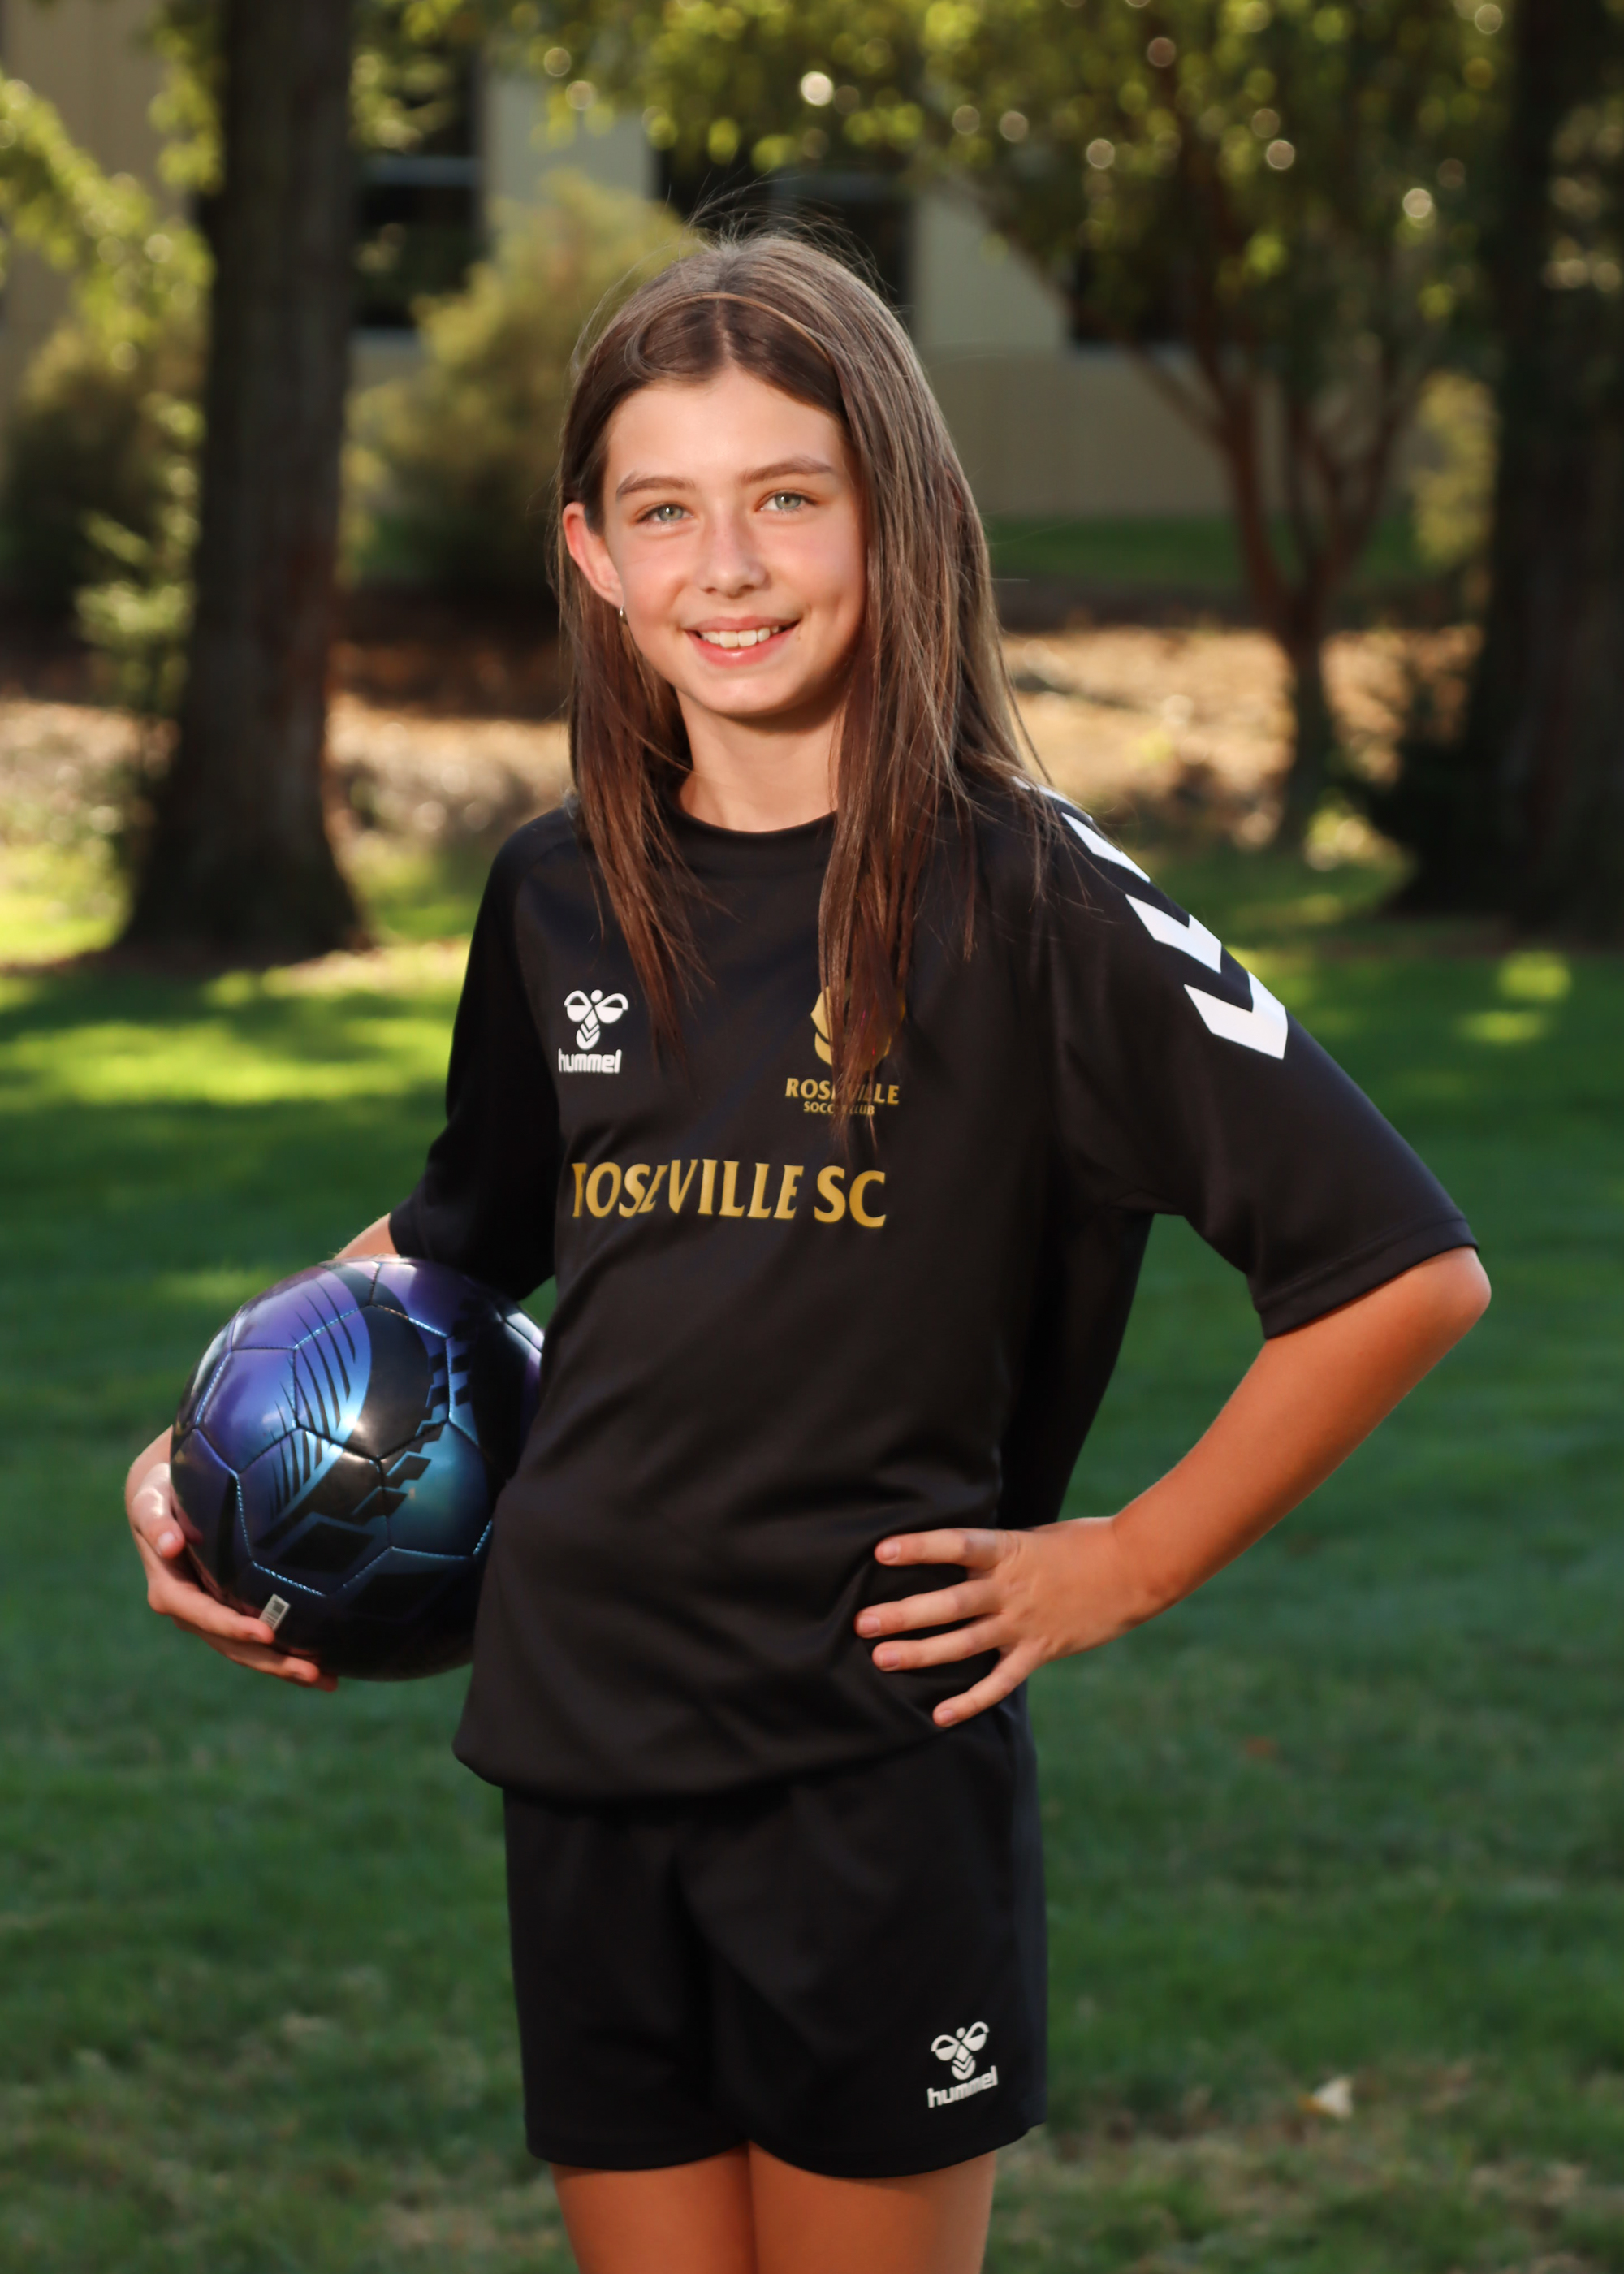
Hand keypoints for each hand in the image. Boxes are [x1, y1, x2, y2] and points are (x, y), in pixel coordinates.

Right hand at [126, 1436, 336, 1690]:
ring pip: (250, 1651)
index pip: (204, 1616)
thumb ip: (156, 1521)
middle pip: (233, 1646)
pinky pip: (261, 1639)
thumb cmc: (161, 1497)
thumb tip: (168, 1543)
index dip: (233, 1627)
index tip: (266, 1632)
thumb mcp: (151, 1503)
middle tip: (314, 1672)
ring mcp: (214, 1618)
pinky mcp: (233, 1613)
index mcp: (171, 1592)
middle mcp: (192, 1614)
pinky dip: (289, 1651)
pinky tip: (327, 1664)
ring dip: (286, 1667)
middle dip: (272, 1661)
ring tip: (330, 1680)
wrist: (166, 1504)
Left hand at [856, 1519, 1151, 1726]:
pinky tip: (938, 1715)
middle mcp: (1010, 1589)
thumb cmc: (1080, 1544)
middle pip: (948, 1603)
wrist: (1133, 1570)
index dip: (918, 1548)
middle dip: (903, 1614)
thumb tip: (953, 1553)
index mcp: (1007, 1550)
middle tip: (863, 1623)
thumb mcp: (1031, 1536)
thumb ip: (994, 1551)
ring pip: (964, 1643)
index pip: (955, 1545)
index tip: (881, 1552)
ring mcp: (1023, 1624)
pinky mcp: (1039, 1651)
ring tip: (882, 1660)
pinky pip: (999, 1682)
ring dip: (921, 1653)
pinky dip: (970, 1701)